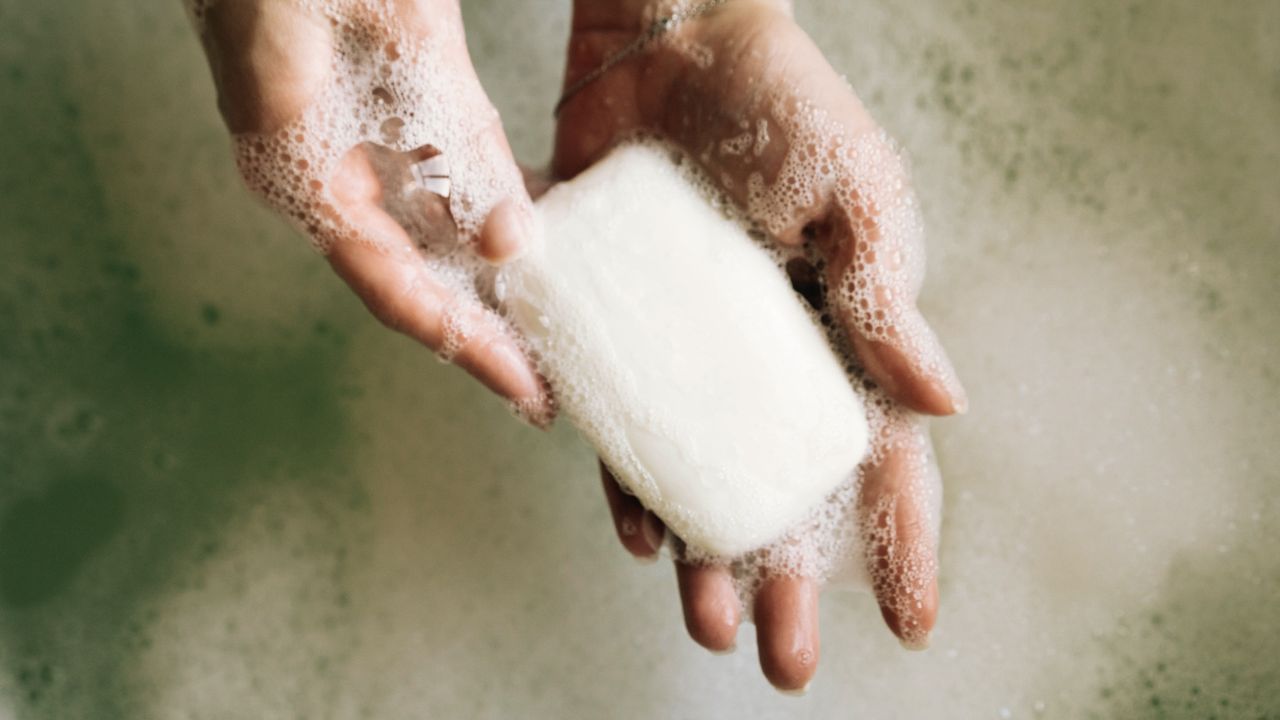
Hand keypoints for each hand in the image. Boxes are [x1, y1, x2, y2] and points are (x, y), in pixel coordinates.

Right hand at [193, 0, 552, 422]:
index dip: (462, 343)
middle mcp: (329, 167)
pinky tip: (530, 238)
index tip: (523, 391)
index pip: (395, 286)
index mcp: (305, 166)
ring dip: (488, 281)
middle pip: (417, 274)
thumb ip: (445, 141)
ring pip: (435, 230)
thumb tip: (507, 236)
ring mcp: (358, 132)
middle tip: (545, 388)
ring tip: (545, 331)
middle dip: (482, 332)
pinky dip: (490, 208)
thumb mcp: (379, 42)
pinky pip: (448, 169)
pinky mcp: (391, 91)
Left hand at [555, 0, 965, 690]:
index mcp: (842, 337)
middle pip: (784, 495)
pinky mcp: (620, 329)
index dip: (902, 542)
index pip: (884, 460)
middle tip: (783, 663)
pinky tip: (635, 532)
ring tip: (710, 625)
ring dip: (703, 559)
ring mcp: (689, 354)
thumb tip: (940, 404)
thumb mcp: (853, 194)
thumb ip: (885, 295)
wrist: (665, 41)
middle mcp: (765, 362)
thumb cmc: (779, 104)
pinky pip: (624, 426)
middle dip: (791, 581)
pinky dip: (628, 483)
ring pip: (702, 480)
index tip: (911, 623)